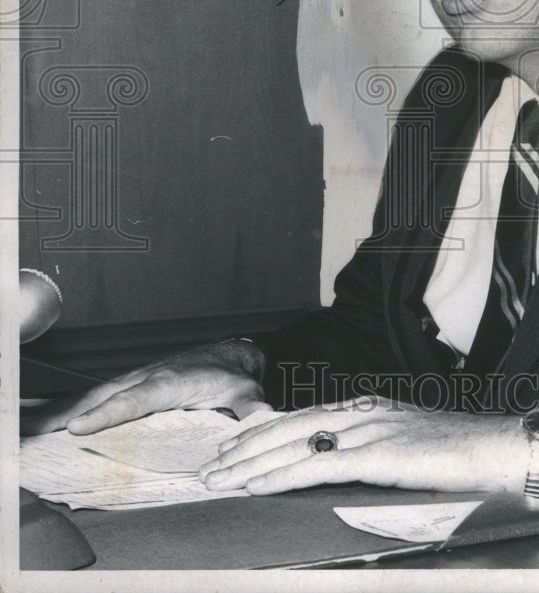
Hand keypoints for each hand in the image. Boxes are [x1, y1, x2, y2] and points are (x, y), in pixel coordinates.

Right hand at [20, 340, 268, 435]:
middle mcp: (148, 377)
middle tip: (35, 430)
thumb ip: (251, 410)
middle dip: (69, 411)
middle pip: (104, 395)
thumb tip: (261, 420)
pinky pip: (98, 396)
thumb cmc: (234, 376)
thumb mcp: (248, 394)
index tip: (79, 426)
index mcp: (172, 382)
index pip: (136, 399)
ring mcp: (136, 379)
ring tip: (30, 428)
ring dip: (61, 410)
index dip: (108, 414)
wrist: (232, 355)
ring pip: (95, 394)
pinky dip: (71, 406)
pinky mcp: (130, 385)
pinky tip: (49, 421)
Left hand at [199, 398, 528, 494]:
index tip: (233, 444)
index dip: (263, 431)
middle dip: (244, 447)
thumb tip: (343, 466)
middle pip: (288, 426)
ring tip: (218, 478)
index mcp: (367, 407)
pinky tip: (254, 485)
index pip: (302, 416)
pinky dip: (279, 475)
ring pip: (293, 444)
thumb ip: (373, 449)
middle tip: (210, 465)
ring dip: (250, 464)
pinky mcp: (376, 454)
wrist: (498, 448)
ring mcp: (367, 429)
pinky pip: (316, 465)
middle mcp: (361, 411)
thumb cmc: (460, 454)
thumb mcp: (407, 445)